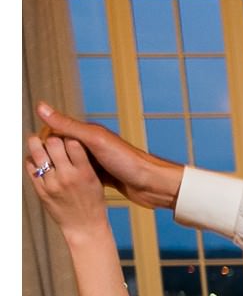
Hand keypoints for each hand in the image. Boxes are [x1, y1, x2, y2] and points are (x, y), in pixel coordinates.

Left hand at [26, 133, 108, 231]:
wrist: (85, 227)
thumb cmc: (93, 203)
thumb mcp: (96, 181)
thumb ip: (84, 162)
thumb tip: (71, 140)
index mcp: (85, 173)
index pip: (73, 142)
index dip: (69, 135)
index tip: (67, 136)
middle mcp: (68, 177)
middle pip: (53, 143)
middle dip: (52, 137)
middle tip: (52, 137)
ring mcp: (52, 184)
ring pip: (38, 153)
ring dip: (36, 143)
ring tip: (38, 141)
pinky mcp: (41, 190)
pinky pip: (30, 167)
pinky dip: (31, 159)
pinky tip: (36, 159)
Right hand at [35, 101, 184, 209]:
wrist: (153, 185)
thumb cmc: (127, 161)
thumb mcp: (95, 141)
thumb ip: (68, 125)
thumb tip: (41, 107)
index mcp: (90, 132)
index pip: (57, 131)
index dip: (46, 140)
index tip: (37, 152)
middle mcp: (93, 144)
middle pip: (63, 147)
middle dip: (52, 156)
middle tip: (41, 169)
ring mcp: (99, 161)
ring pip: (71, 163)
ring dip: (62, 168)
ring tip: (49, 179)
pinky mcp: (104, 177)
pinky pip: (82, 176)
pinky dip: (74, 179)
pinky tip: (66, 188)